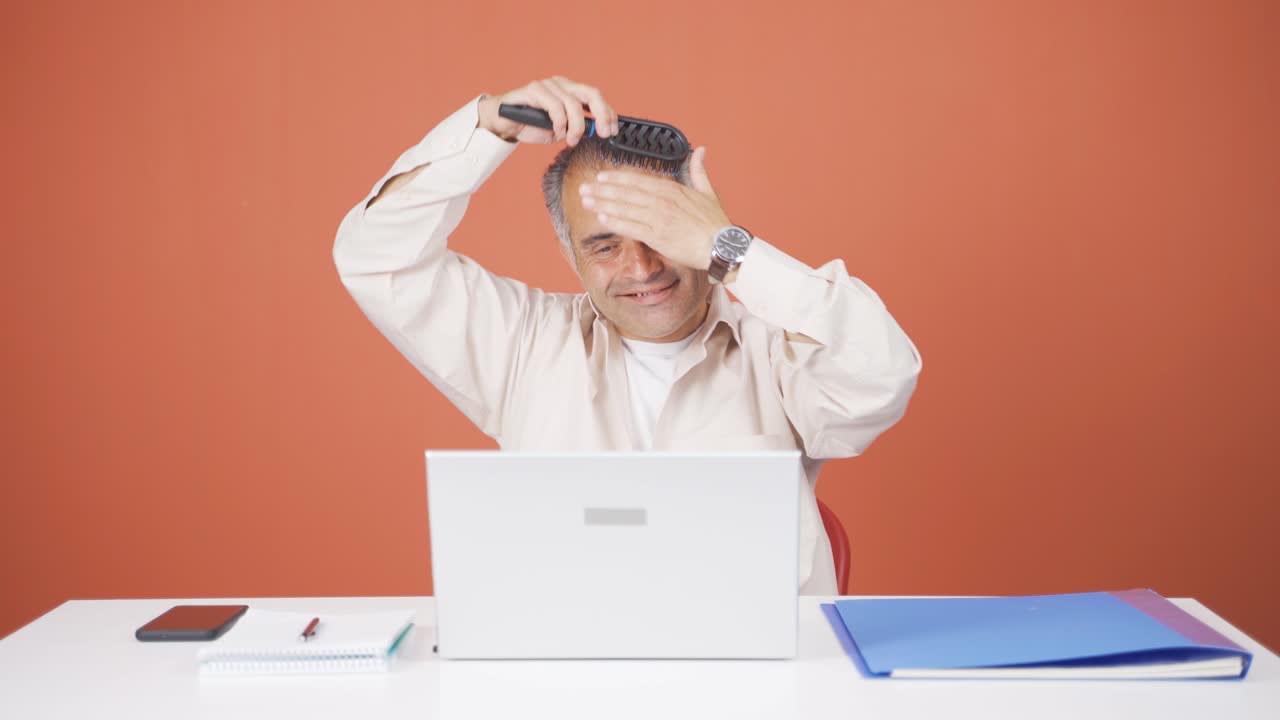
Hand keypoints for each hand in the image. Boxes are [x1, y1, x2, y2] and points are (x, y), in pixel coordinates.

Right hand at [477, 76, 618, 145]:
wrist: (503, 123)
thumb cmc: (531, 125)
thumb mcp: (560, 131)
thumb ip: (577, 128)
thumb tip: (596, 130)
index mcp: (570, 91)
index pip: (596, 97)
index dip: (608, 113)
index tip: (613, 130)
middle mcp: (561, 84)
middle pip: (590, 93)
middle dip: (601, 115)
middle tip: (603, 133)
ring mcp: (548, 85)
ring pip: (573, 103)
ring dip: (576, 126)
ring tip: (571, 140)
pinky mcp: (534, 89)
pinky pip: (554, 105)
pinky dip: (560, 121)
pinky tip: (557, 131)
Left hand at [578, 147, 730, 269]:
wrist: (722, 246)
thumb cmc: (716, 223)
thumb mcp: (708, 192)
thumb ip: (699, 170)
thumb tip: (700, 150)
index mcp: (673, 189)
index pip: (639, 180)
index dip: (617, 178)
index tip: (601, 176)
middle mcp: (663, 201)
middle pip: (626, 193)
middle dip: (603, 190)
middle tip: (584, 187)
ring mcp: (659, 218)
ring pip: (625, 208)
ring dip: (603, 204)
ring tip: (586, 201)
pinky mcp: (658, 237)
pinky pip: (631, 227)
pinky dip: (616, 222)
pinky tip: (602, 218)